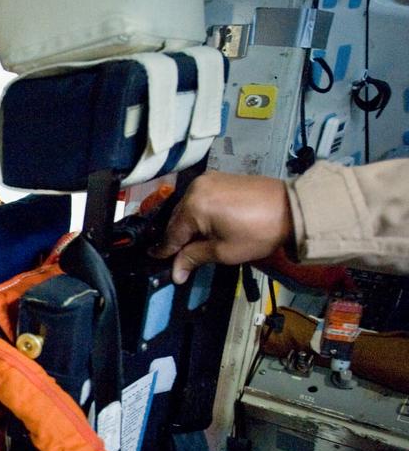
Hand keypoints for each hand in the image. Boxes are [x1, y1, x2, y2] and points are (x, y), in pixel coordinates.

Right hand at [150, 171, 292, 283]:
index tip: (158, 263)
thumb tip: (176, 272)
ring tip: (192, 243)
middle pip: (176, 219)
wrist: (293, 209)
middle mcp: (195, 188)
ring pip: (186, 208)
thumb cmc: (259, 232)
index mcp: (193, 206)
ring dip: (187, 225)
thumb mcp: (223, 252)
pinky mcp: (219, 178)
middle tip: (178, 258)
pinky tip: (204, 226)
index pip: (171, 234)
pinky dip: (198, 213)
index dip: (165, 251)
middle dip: (177, 238)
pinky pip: (199, 198)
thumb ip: (193, 258)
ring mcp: (207, 180)